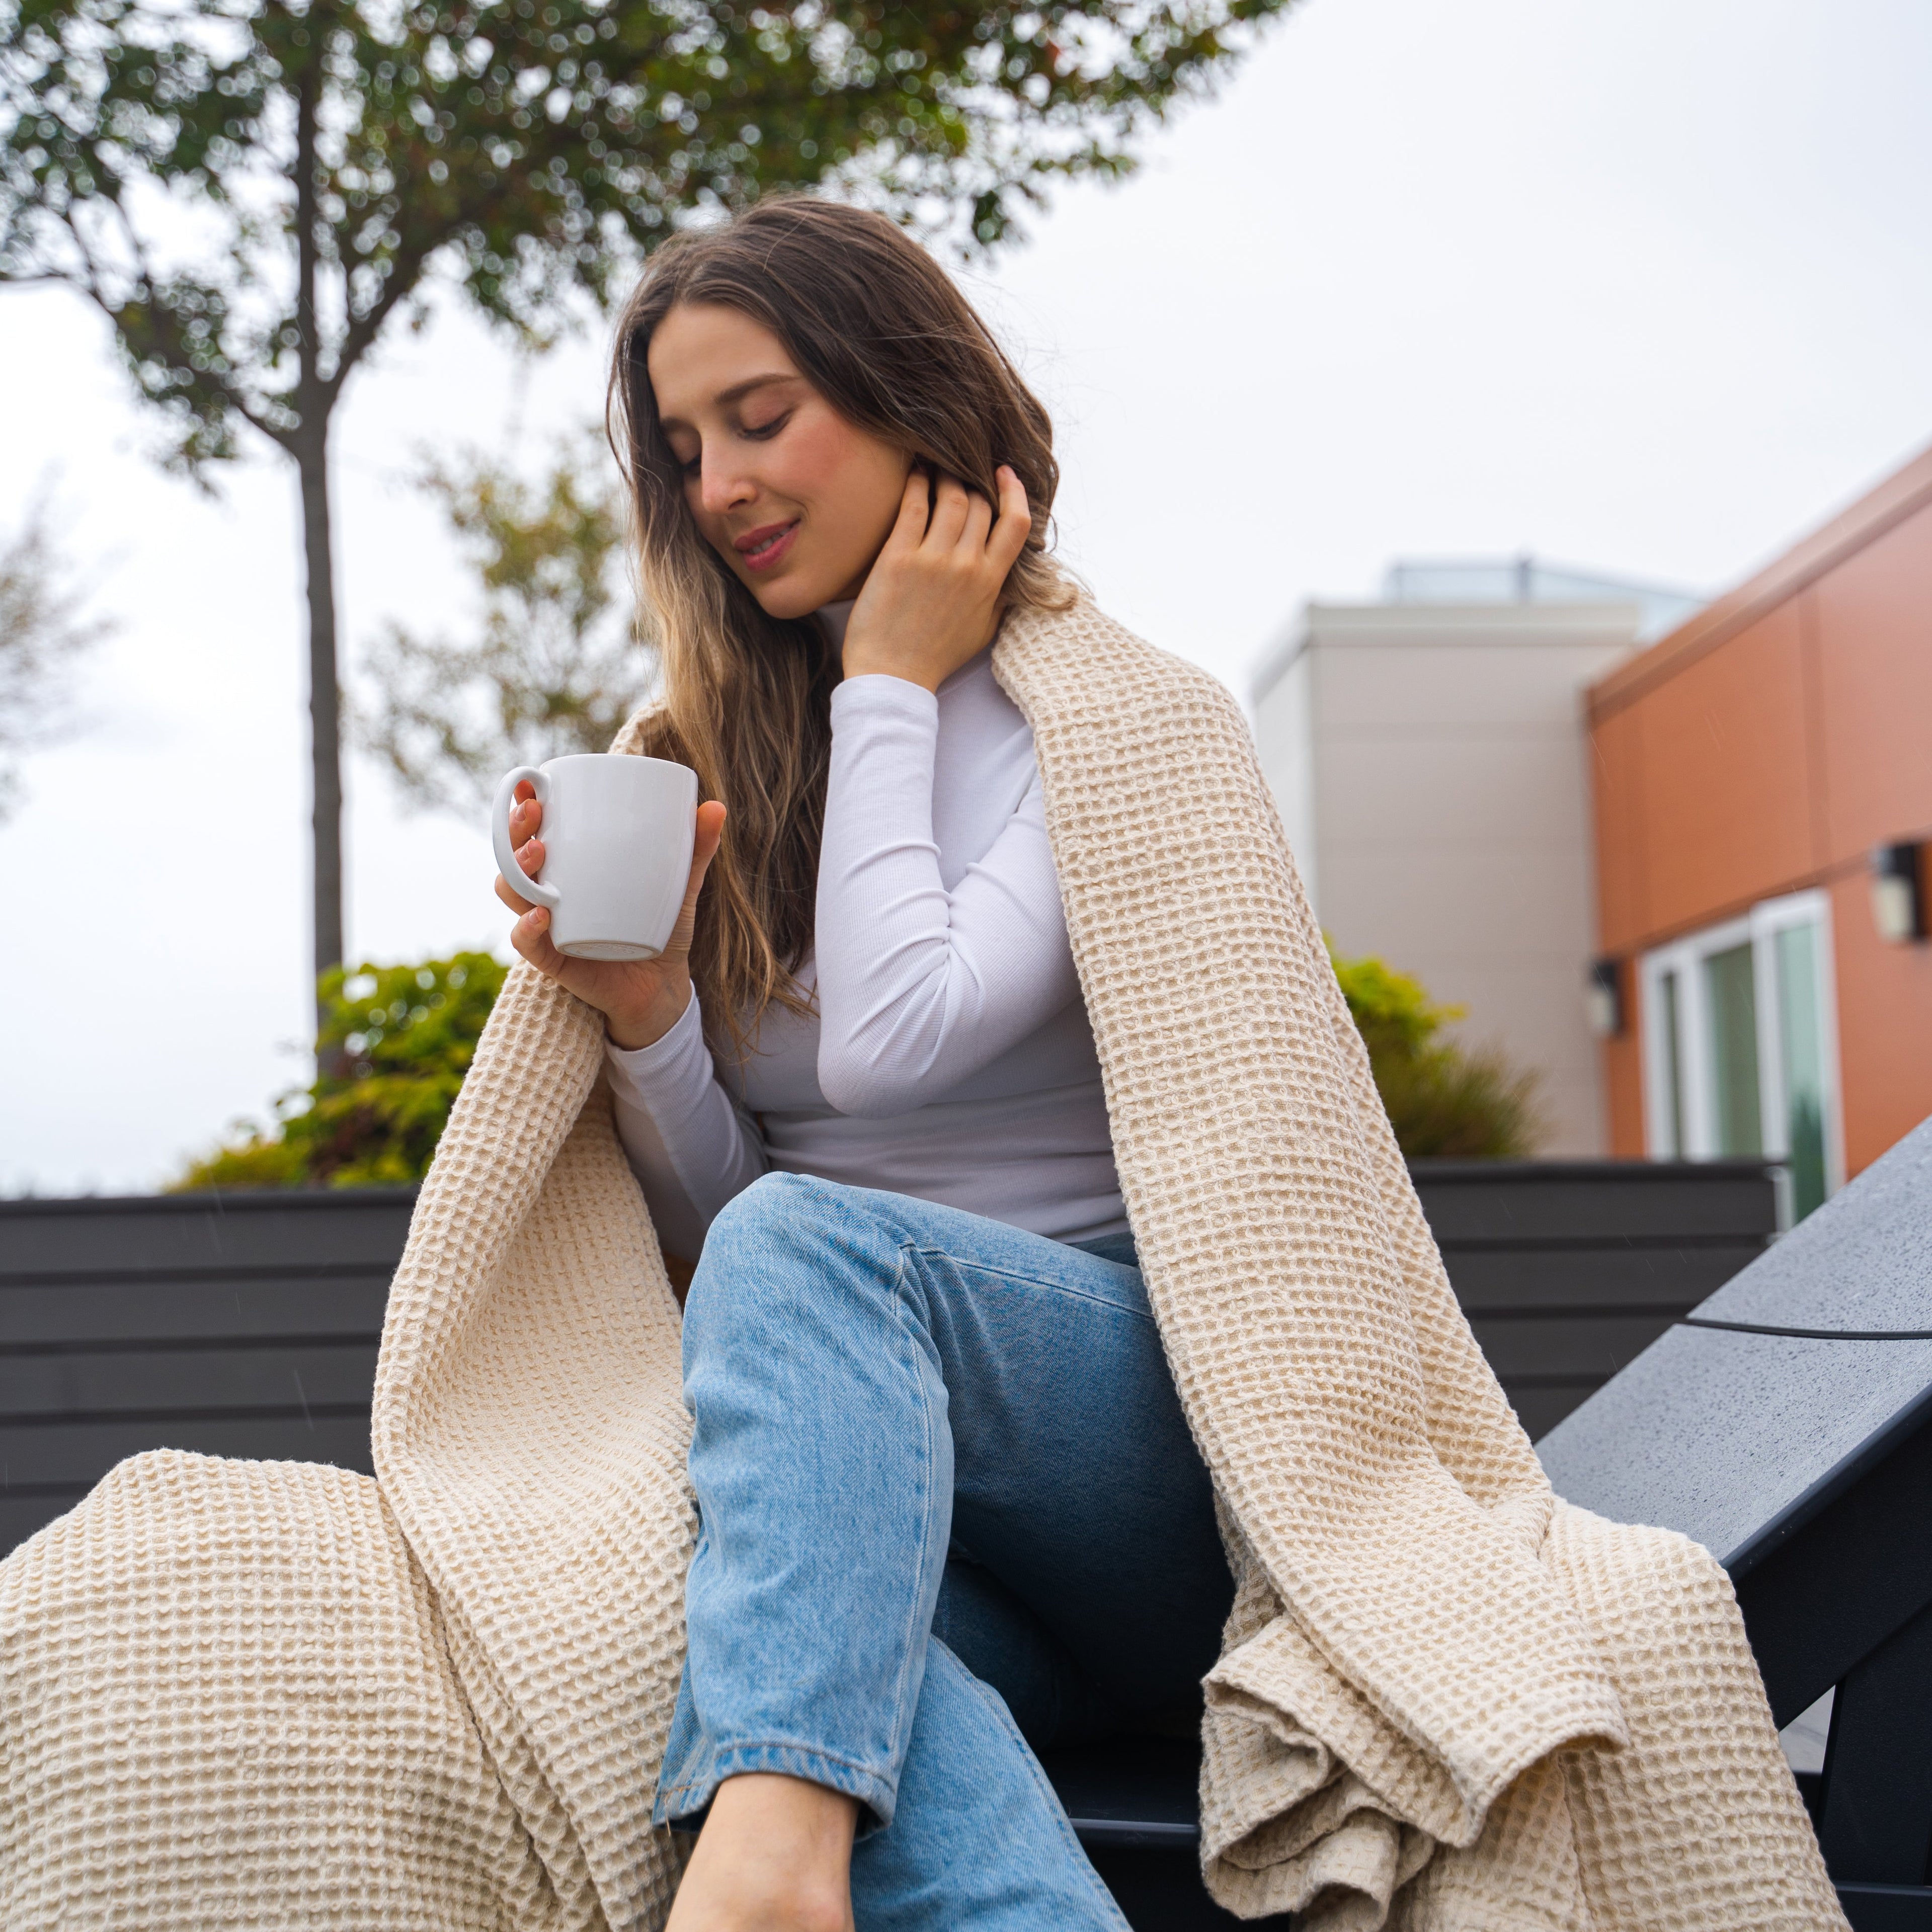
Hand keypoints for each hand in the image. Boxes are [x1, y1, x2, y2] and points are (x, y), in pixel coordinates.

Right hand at [495, 785, 728, 1050]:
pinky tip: (543, 915)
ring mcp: (548, 926)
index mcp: (570, 868)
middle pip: (513, 856)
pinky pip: (527, 943)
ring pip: (513, 893)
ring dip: (517, 871)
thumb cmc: (661, 927)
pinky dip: (528, 929)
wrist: (663, 987)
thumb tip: (716, 807)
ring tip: (539, 853)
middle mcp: (550, 893)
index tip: (529, 782)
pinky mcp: (554, 960)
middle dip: (515, 830)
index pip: (535, 831)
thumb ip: (694, 850)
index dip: (521, 806)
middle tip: (535, 813)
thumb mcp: (681, 886)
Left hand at [840, 465, 1031, 691]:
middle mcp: (966, 566)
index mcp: (990, 583)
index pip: (1016, 524)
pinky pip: (914, 505)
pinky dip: (917, 482)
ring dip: (947, 475)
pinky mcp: (898, 557)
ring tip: (938, 466)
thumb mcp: (983, 630)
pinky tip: (915, 472)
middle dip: (974, 481)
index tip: (1004, 473)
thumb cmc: (936, 656)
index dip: (1014, 491)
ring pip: (951, 497)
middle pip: (981, 504)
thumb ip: (999, 597)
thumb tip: (1010, 573)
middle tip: (960, 470)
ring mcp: (933, 560)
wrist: (894, 676)